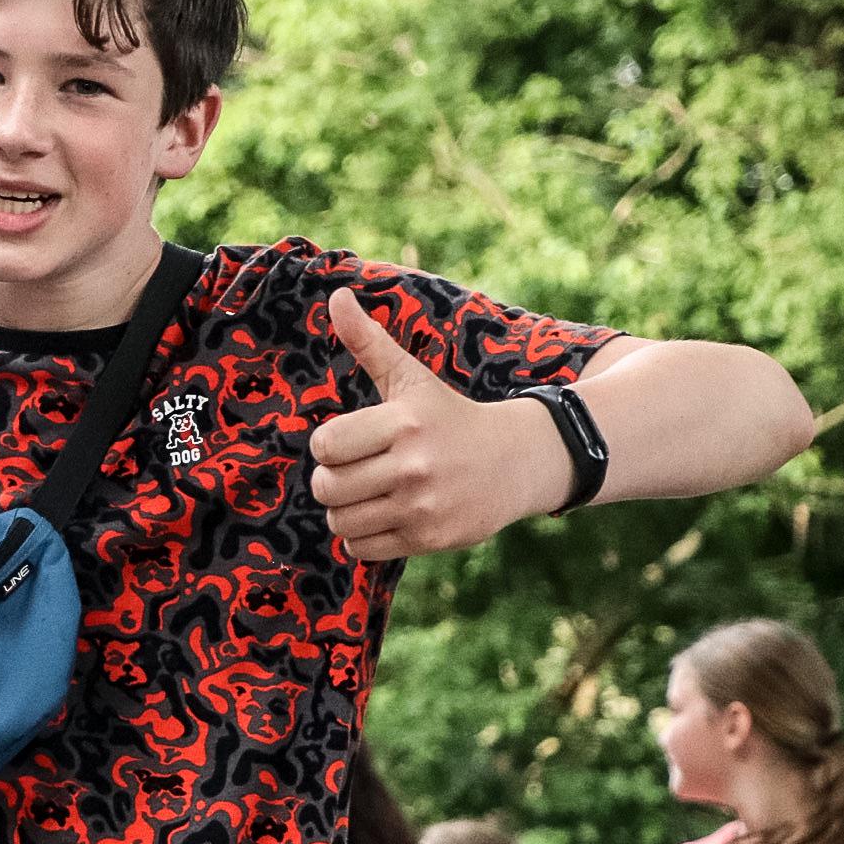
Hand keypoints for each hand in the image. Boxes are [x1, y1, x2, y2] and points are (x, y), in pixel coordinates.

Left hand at [307, 288, 566, 558]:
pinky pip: (364, 548)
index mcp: (404, 422)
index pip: (325, 447)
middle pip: (328, 488)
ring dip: (345, 511)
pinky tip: (386, 515)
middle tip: (356, 472)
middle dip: (333, 481)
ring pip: (341, 522)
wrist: (517, 461)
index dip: (330, 447)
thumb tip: (336, 294)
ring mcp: (424, 506)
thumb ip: (368, 341)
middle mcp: (415, 466)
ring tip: (370, 494)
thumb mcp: (411, 378)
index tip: (352, 442)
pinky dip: (364, 537)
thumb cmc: (449, 416)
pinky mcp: (431, 538)